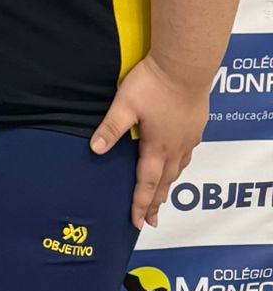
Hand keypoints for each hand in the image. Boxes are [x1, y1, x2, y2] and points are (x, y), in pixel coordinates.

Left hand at [90, 53, 210, 229]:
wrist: (186, 66)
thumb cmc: (154, 84)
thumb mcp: (125, 104)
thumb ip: (111, 128)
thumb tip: (95, 149)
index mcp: (157, 147)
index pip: (147, 183)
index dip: (140, 204)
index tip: (136, 224)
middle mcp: (176, 148)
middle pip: (165, 182)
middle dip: (155, 203)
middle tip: (151, 221)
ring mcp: (188, 138)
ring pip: (178, 169)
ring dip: (169, 186)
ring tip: (162, 197)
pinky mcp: (196, 126)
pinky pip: (187, 154)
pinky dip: (179, 165)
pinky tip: (177, 161)